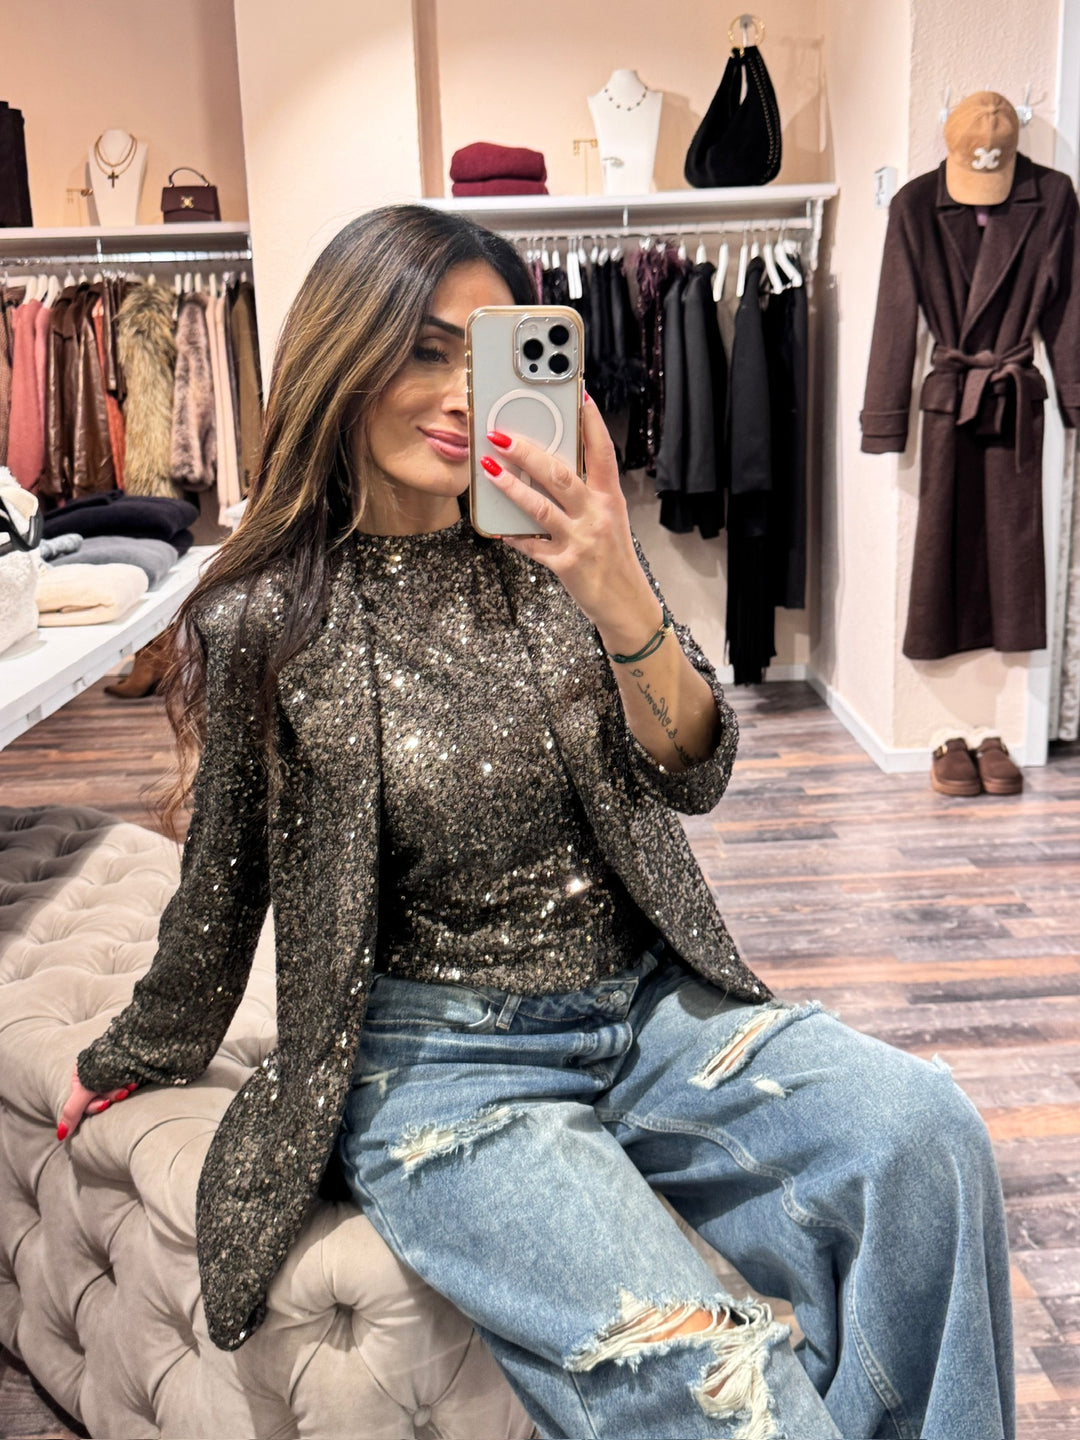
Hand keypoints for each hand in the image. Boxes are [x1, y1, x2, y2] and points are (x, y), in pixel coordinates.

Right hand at [57, 1065, 137, 1140]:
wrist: (134, 1037)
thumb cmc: (106, 1060)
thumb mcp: (86, 1088)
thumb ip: (73, 1110)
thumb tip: (60, 1135)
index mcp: (81, 1076)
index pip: (84, 1102)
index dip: (95, 1105)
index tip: (106, 1104)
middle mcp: (94, 1076)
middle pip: (100, 1097)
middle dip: (111, 1096)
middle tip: (124, 1091)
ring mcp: (110, 1072)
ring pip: (113, 1091)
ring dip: (121, 1091)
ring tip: (131, 1084)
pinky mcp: (125, 1070)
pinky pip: (124, 1084)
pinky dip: (128, 1085)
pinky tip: (135, 1081)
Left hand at [481, 394, 657, 633]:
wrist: (627, 606)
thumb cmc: (614, 560)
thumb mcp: (610, 522)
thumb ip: (587, 497)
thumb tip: (551, 472)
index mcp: (611, 500)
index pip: (603, 453)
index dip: (592, 423)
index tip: (579, 395)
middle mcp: (597, 515)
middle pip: (560, 474)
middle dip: (528, 452)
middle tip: (501, 435)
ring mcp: (581, 540)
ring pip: (539, 506)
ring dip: (510, 486)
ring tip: (488, 468)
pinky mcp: (565, 564)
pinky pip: (532, 545)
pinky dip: (513, 535)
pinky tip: (498, 527)